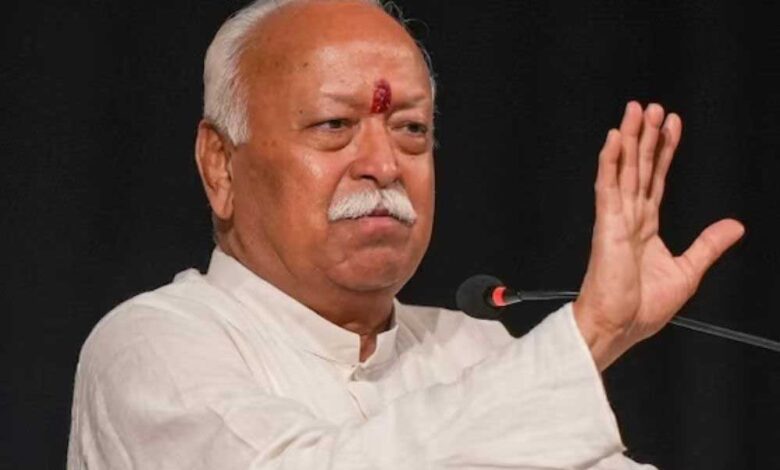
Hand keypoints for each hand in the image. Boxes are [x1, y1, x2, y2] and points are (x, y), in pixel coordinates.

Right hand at [573, 101, 744, 370]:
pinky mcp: (606, 225)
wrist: (619, 326)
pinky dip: (609, 163)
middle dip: (646, 137)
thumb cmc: (640, 307)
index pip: (656, 180)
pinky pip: (608, 187)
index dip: (665, 151)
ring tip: (636, 111)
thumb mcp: (687, 272)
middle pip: (639, 168)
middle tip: (651, 107)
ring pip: (624, 170)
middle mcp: (629, 217)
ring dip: (630, 140)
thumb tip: (735, 226)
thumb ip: (708, 245)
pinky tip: (614, 140)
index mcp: (645, 227)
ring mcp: (616, 219)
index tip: (672, 125)